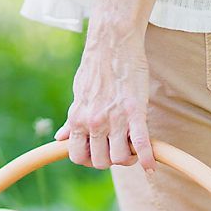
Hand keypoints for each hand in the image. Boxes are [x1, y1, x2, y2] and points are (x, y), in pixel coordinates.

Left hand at [55, 27, 155, 171]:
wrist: (113, 43)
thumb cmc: (95, 68)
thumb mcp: (78, 96)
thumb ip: (72, 121)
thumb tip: (59, 138)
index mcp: (78, 119)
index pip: (77, 157)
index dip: (89, 160)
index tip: (99, 152)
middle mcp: (94, 122)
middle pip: (100, 162)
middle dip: (110, 160)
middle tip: (118, 149)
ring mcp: (115, 119)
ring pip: (120, 158)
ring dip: (128, 158)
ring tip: (133, 148)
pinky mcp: (135, 112)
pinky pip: (141, 144)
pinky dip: (147, 158)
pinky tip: (151, 166)